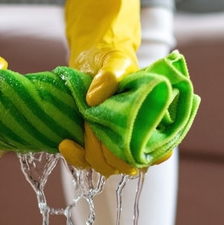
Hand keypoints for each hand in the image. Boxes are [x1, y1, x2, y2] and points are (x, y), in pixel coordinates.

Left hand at [62, 0, 140, 174]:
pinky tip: (65, 144)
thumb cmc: (113, 58)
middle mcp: (136, 136)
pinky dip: (76, 157)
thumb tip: (93, 99)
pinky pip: (88, 160)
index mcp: (153, 121)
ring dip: (90, 158)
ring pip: (108, 166)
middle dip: (109, 155)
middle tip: (92, 135)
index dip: (142, 155)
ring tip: (70, 142)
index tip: (123, 145)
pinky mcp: (95, 142)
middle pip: (129, 164)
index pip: (159, 152)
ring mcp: (115, 141)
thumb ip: (110, 75)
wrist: (92, 58)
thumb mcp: (115, 61)